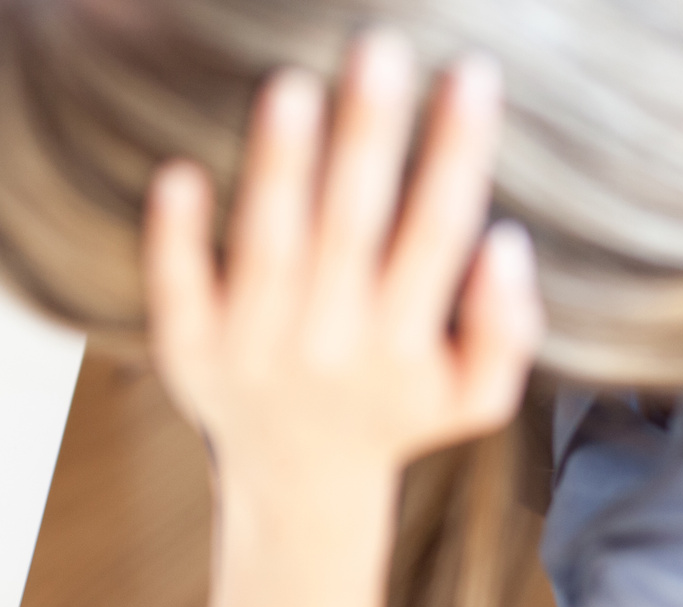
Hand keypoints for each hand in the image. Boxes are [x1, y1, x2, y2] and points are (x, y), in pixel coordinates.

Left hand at [141, 31, 543, 606]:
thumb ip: (506, 331)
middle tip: (378, 49)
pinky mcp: (189, 351)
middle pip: (352, 226)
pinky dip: (176, 237)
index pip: (436, 233)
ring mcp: (252, 348)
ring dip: (279, 167)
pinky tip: (180, 174)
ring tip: (291, 88)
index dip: (457, 152)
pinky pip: (180, 290)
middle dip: (367, 137)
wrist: (297, 482)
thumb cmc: (391, 415)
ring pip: (268, 246)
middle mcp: (328, 343)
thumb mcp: (473, 399)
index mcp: (401, 344)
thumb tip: (505, 243)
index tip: (470, 74)